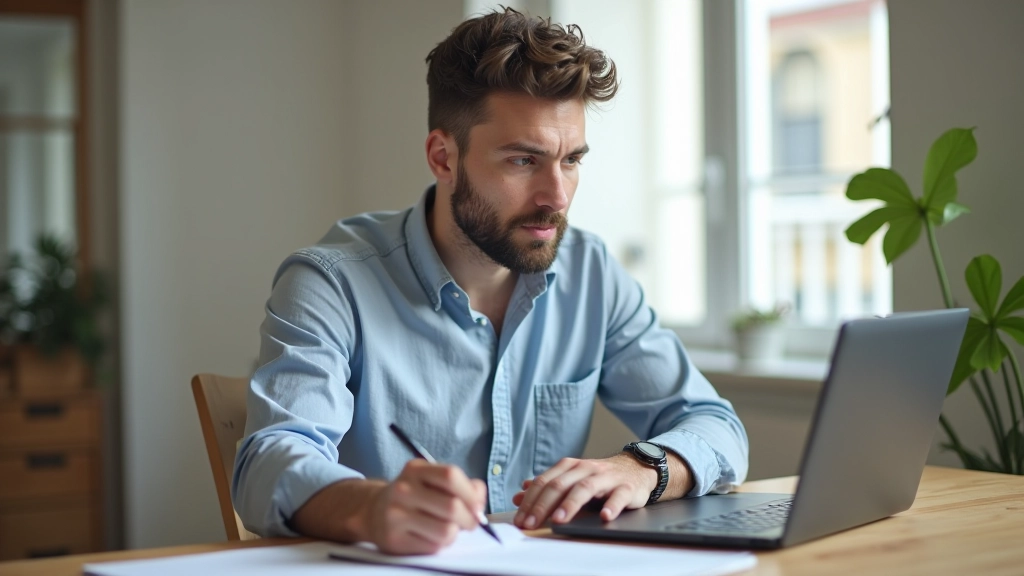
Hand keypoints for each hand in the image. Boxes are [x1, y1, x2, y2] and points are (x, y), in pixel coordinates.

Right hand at [365, 459, 486, 554]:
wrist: (373, 511)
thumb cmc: (415, 495)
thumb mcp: (432, 480)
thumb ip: (461, 485)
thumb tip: (479, 501)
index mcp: (416, 470)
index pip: (451, 476)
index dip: (471, 493)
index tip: (478, 506)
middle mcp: (403, 490)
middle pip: (452, 507)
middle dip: (470, 519)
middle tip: (470, 523)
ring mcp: (396, 515)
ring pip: (446, 531)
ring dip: (455, 533)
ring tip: (448, 529)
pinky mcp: (395, 539)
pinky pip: (434, 546)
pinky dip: (440, 544)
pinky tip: (431, 536)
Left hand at [511, 454, 656, 528]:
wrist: (635, 468)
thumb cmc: (599, 478)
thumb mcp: (571, 479)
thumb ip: (546, 488)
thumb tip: (519, 497)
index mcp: (570, 467)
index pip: (545, 482)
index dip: (530, 501)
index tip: (520, 519)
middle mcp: (586, 469)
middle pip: (560, 485)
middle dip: (543, 505)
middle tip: (532, 523)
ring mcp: (607, 477)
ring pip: (586, 488)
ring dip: (571, 504)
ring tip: (559, 519)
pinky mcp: (627, 487)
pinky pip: (619, 495)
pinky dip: (612, 506)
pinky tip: (604, 516)